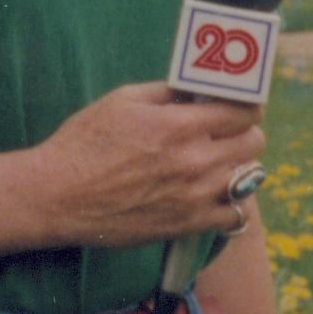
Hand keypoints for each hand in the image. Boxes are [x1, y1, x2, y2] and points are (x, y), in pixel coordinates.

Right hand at [27, 83, 262, 250]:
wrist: (58, 196)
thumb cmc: (84, 143)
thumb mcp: (122, 100)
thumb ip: (167, 92)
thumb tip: (198, 88)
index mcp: (180, 125)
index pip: (244, 111)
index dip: (246, 104)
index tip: (240, 105)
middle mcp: (195, 162)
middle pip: (254, 142)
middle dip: (245, 132)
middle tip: (228, 132)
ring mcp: (194, 197)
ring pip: (249, 178)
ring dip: (240, 166)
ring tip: (221, 162)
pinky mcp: (187, 225)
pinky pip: (234, 215)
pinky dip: (233, 204)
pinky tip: (217, 194)